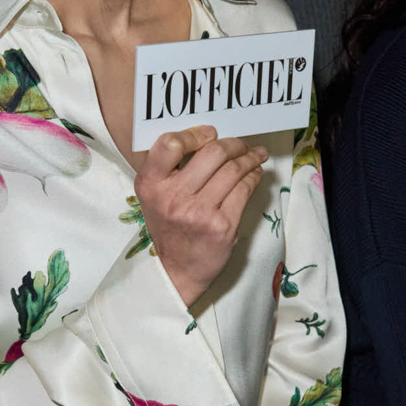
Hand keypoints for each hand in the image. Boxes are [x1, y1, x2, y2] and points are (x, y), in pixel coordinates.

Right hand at [136, 127, 269, 307]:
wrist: (176, 271)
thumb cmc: (169, 227)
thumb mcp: (154, 196)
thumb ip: (169, 168)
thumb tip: (208, 138)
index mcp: (150, 184)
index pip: (170, 144)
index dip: (195, 134)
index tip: (210, 134)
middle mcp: (172, 197)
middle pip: (212, 153)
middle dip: (233, 144)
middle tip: (241, 145)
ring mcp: (198, 212)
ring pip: (233, 170)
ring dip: (249, 158)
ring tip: (255, 155)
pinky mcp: (222, 226)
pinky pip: (244, 190)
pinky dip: (253, 177)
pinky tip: (255, 174)